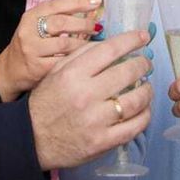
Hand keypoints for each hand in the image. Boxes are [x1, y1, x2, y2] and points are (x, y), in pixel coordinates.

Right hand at [0, 0, 102, 101]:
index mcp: (31, 16)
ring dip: (83, 43)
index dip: (78, 1)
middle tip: (97, 26)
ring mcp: (31, 50)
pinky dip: (76, 58)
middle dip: (83, 23)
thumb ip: (60, 16)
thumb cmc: (31, 43)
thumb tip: (92, 8)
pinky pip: (62, 62)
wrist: (11, 70)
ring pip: (64, 44)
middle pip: (61, 23)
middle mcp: (28, 31)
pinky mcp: (37, 68)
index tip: (97, 0)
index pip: (57, 4)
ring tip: (95, 43)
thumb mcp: (39, 25)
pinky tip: (84, 58)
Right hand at [29, 29, 152, 170]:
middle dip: (143, 64)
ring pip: (136, 100)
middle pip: (128, 72)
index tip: (143, 37)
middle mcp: (86, 95)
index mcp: (74, 74)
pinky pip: (135, 126)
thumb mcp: (57, 71)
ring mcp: (96, 121)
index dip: (131, 40)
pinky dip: (144, 115)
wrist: (32, 138)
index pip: (110, 50)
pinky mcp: (103, 142)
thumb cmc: (47, 101)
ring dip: (147, 90)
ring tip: (145, 86)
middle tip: (145, 63)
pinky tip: (143, 109)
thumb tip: (112, 43)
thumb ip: (83, 54)